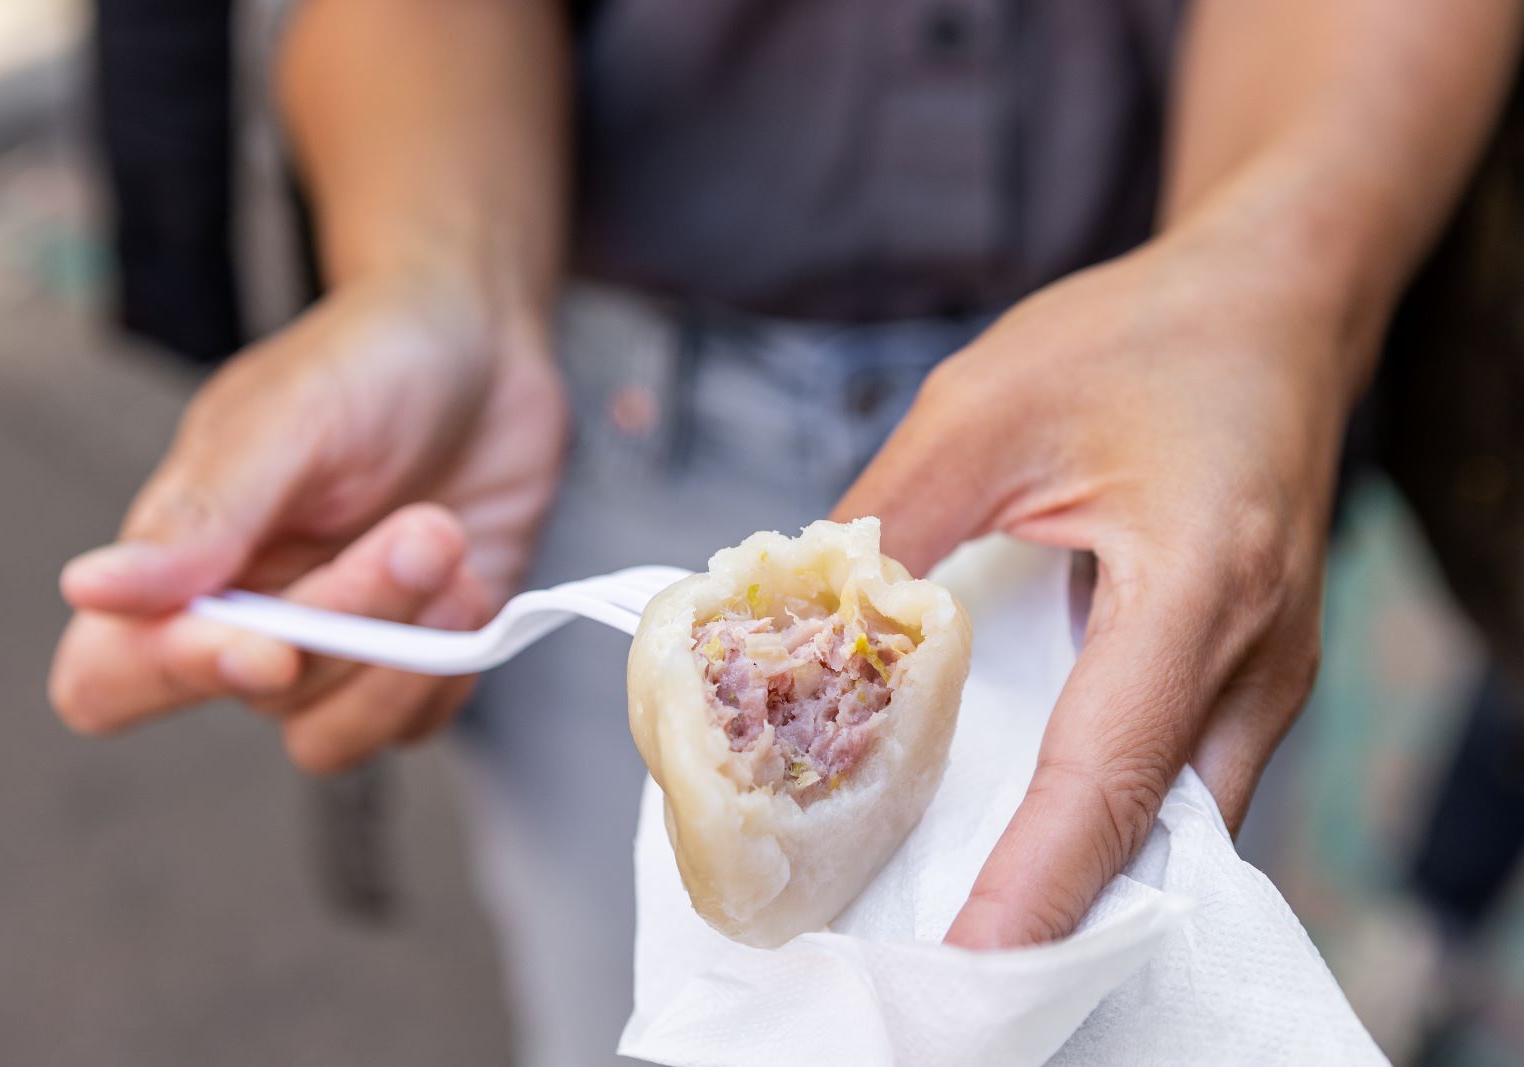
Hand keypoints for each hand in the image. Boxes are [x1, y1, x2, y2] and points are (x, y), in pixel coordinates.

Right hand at [49, 273, 567, 770]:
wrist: (483, 346)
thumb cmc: (368, 363)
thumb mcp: (286, 418)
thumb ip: (202, 515)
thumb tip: (91, 588)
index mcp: (182, 558)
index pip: (113, 676)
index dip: (173, 680)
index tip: (269, 644)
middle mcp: (252, 615)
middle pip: (261, 693)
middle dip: (349, 620)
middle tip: (421, 531)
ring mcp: (338, 644)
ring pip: (335, 731)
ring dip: (403, 659)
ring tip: (451, 554)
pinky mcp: (419, 654)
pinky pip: (416, 724)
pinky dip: (450, 672)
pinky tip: (473, 587)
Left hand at [834, 230, 1361, 947]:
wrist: (1271, 309)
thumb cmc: (1140, 340)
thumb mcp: (984, 409)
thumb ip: (892, 525)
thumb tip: (806, 635)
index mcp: (1201, 582)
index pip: (1108, 773)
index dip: (1032, 883)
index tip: (966, 964)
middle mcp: (1256, 657)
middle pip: (1146, 831)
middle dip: (1041, 910)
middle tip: (923, 954)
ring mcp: (1268, 680)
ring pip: (1168, 823)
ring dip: (1071, 874)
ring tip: (949, 908)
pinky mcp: (1249, 679)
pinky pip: (1173, 783)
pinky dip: (1096, 821)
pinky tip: (1013, 823)